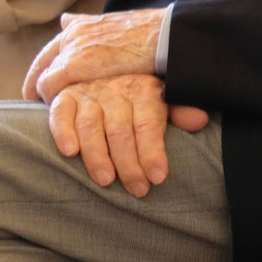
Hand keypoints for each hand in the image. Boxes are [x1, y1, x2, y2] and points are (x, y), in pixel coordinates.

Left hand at [23, 8, 166, 101]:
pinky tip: (61, 110)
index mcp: (83, 25)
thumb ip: (93, 26)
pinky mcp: (72, 66)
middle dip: (36, 82)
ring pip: (44, 76)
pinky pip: (49, 87)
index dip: (44, 67)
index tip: (41, 83)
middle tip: (33, 99)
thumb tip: (68, 19)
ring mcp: (71, 50)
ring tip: (50, 111)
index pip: (53, 48)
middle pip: (43, 61)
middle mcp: (72, 34)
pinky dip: (51, 100)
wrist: (163, 35)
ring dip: (45, 94)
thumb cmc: (150, 33)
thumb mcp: (119, 26)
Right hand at [46, 74, 209, 197]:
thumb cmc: (137, 99)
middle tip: (137, 190)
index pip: (149, 124)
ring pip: (91, 126)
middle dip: (129, 164)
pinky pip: (60, 114)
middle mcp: (116, 90)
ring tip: (106, 180)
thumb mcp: (162, 101)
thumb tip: (200, 120)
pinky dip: (63, 132)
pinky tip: (70, 152)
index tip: (158, 177)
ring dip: (97, 155)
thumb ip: (179, 112)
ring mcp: (89, 94)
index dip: (153, 151)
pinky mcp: (65, 98)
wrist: (101, 71)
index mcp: (145, 90)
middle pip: (121, 130)